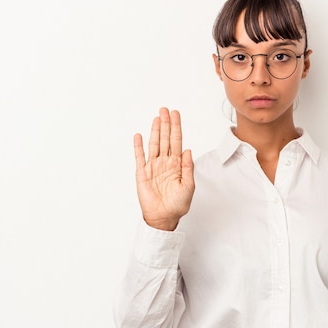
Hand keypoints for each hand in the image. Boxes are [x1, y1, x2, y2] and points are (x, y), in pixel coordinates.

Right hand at [134, 107, 194, 230]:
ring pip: (154, 144)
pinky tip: (139, 135)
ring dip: (155, 130)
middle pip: (165, 139)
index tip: (176, 115)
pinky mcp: (142, 174)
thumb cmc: (178, 204)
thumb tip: (189, 150)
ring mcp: (153, 167)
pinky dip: (138, 146)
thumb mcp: (189, 185)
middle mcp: (165, 162)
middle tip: (165, 110)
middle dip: (166, 124)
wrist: (164, 218)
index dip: (176, 127)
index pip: (177, 141)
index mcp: (177, 164)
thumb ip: (188, 167)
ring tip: (156, 118)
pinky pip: (140, 157)